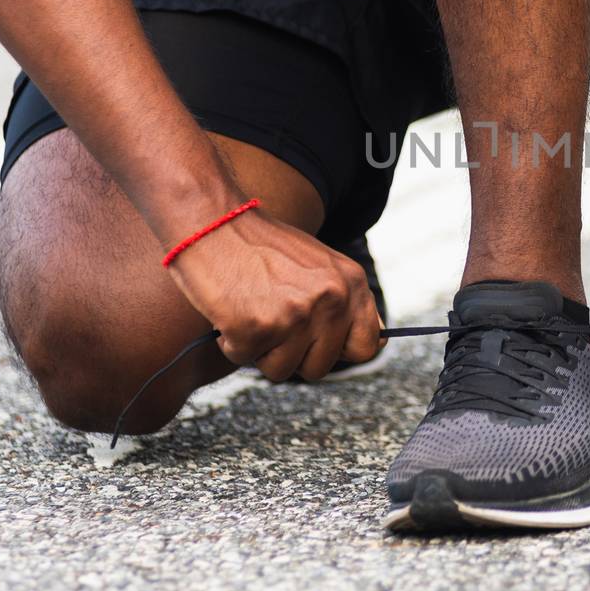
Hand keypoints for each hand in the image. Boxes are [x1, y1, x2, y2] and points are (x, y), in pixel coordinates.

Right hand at [166, 208, 382, 380]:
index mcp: (351, 282)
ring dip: (261, 349)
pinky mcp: (259, 328)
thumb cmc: (260, 245)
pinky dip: (231, 342)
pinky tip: (230, 310)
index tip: (316, 341)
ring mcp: (297, 315)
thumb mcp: (320, 264)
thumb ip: (345, 302)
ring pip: (281, 370)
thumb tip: (377, 342)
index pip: (367, 346)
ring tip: (251, 310)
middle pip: (320, 367)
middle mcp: (332, 299)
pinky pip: (244, 359)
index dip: (338, 351)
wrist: (212, 220)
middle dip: (292, 354)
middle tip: (272, 321)